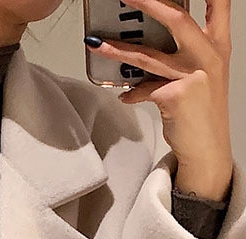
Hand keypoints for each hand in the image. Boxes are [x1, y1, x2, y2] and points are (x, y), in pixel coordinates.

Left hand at [85, 0, 232, 200]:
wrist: (208, 148)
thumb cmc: (202, 112)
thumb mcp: (197, 77)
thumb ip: (176, 60)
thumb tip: (142, 55)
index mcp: (217, 44)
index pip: (219, 4)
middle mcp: (209, 54)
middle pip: (177, 18)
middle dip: (148, 2)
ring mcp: (193, 75)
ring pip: (148, 56)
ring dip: (117, 50)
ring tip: (95, 43)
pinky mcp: (176, 96)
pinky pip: (143, 89)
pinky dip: (131, 93)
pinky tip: (125, 96)